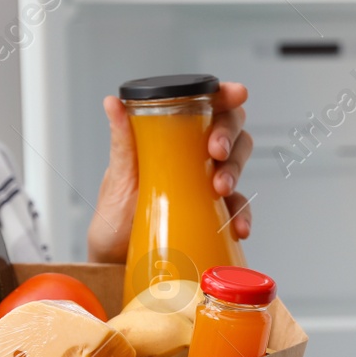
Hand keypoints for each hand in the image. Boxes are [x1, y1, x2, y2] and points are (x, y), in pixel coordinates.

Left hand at [87, 82, 255, 265]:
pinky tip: (237, 227)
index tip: (236, 94)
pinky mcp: (213, 217)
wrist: (115, 262)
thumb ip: (123, 141)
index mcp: (172, 140)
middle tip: (216, 151)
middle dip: (230, 136)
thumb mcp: (119, 178)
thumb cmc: (115, 217)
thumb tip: (113, 102)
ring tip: (220, 189)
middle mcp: (193, 159)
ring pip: (237, 166)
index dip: (226, 96)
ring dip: (235, 172)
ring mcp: (205, 188)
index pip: (206, 108)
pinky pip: (237, 209)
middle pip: (230, 132)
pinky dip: (242, 215)